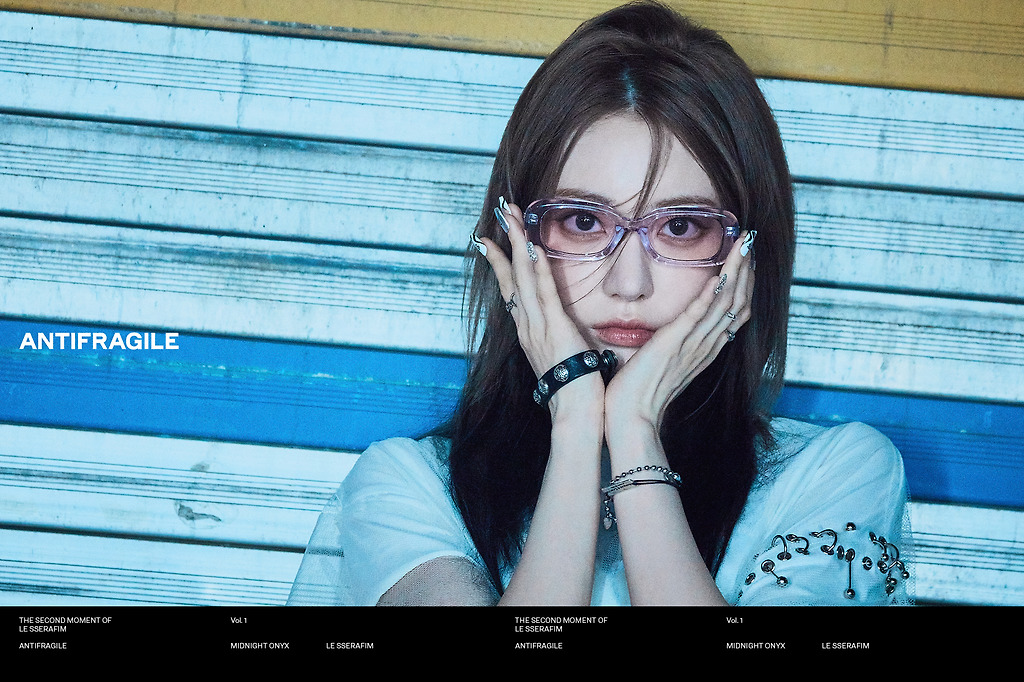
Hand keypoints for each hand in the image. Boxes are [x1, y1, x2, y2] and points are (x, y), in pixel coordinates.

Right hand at [476, 199, 601, 414]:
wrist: (575, 413)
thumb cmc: (574, 390)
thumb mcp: (560, 359)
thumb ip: (560, 341)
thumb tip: (568, 331)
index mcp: (528, 332)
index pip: (510, 290)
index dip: (500, 263)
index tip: (489, 241)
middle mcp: (527, 326)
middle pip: (511, 276)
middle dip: (504, 241)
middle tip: (499, 212)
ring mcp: (538, 326)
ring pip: (523, 277)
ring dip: (517, 243)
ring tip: (511, 215)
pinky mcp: (555, 327)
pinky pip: (544, 291)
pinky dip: (538, 267)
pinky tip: (534, 246)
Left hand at [604, 231, 755, 440]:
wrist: (632, 417)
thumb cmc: (641, 392)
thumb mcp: (665, 362)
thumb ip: (674, 343)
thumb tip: (672, 328)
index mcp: (705, 350)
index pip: (736, 313)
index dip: (745, 285)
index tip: (747, 260)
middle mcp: (706, 346)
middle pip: (738, 303)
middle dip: (746, 271)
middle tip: (750, 243)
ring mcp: (692, 345)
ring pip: (725, 303)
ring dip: (736, 272)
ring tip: (744, 246)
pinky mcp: (673, 343)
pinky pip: (698, 315)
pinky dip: (710, 294)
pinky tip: (719, 274)